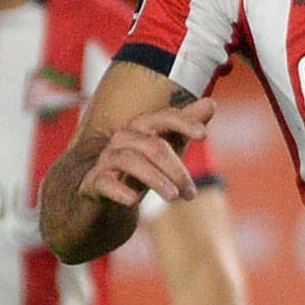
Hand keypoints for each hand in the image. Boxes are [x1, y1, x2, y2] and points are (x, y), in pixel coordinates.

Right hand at [79, 99, 217, 208]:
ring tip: (174, 198)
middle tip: (191, 194)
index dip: (183, 122)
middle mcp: (123, 138)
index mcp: (142, 127)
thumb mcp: (167, 147)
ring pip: (130, 161)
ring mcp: (107, 159)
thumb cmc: (142, 166)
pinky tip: (133, 201)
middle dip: (176, 169)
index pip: (164, 118)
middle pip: (153, 146)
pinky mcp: (94, 182)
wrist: (105, 194)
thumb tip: (210, 102)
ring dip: (156, 180)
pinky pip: (103, 181)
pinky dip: (118, 190)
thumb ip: (186, 126)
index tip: (204, 135)